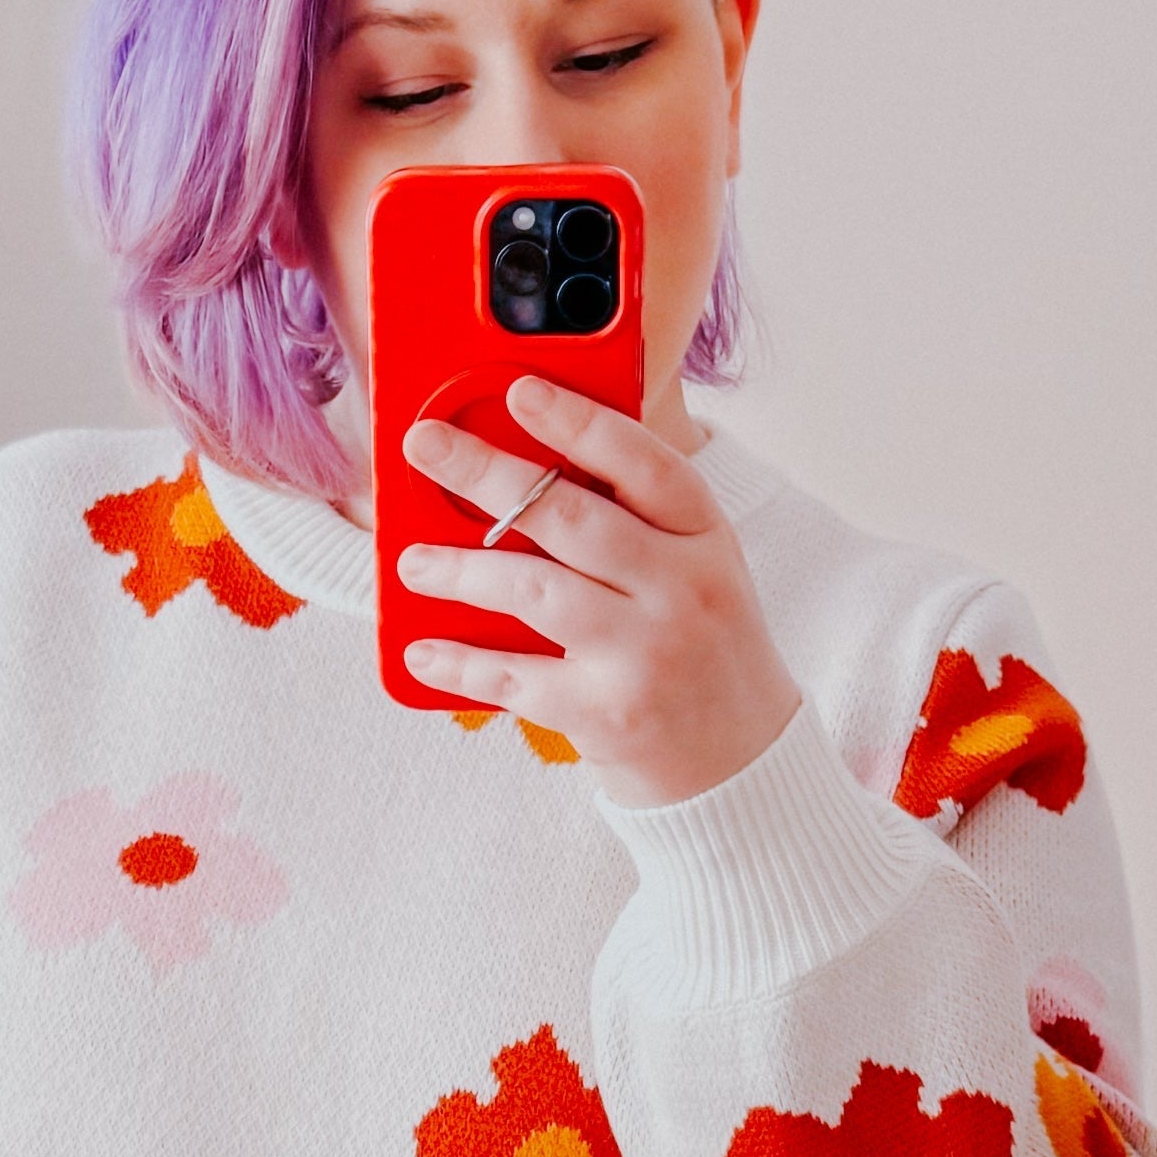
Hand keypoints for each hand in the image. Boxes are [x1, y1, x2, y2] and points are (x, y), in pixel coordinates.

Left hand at [397, 370, 802, 808]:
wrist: (744, 766)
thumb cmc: (701, 649)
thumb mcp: (697, 569)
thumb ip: (634, 521)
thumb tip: (524, 467)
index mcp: (706, 536)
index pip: (643, 463)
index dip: (579, 421)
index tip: (519, 390)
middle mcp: (681, 589)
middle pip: (570, 518)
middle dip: (487, 474)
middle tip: (425, 445)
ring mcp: (645, 654)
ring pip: (534, 591)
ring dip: (460, 569)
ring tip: (412, 560)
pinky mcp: (607, 715)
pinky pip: (514, 677)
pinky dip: (459, 663)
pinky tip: (421, 649)